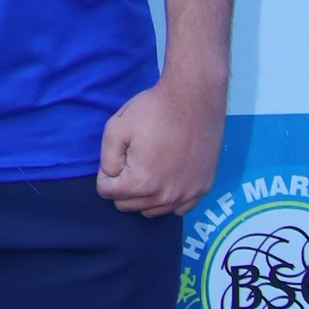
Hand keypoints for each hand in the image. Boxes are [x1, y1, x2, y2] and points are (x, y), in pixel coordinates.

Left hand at [96, 67, 227, 219]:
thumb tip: (111, 177)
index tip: (119, 155)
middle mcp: (164, 197)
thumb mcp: (116, 128)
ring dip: (145, 194)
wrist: (195, 98)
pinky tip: (168, 176)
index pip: (107, 192)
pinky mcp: (202, 189)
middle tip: (133, 159)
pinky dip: (169, 198)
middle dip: (124, 185)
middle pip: (128, 205)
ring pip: (151, 210)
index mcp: (140, 184)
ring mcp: (186, 196)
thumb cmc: (153, 110)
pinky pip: (177, 208)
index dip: (106, 173)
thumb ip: (107, 160)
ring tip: (150, 166)